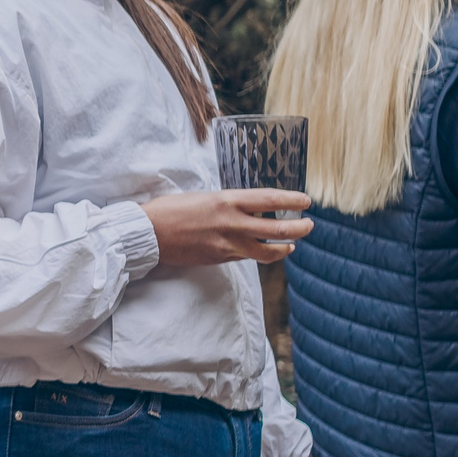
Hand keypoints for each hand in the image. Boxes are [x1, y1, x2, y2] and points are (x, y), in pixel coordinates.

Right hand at [143, 189, 312, 266]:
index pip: (270, 200)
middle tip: (308, 225)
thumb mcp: (204, 197)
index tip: (306, 201)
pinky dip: (258, 253)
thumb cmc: (170, 210)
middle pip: (278, 230)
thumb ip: (228, 204)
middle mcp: (232, 224)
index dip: (292, 200)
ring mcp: (227, 245)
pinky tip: (262, 250)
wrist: (149, 234)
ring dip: (284, 248)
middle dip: (299, 228)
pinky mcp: (219, 259)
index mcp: (227, 202)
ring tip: (291, 245)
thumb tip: (249, 209)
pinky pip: (246, 257)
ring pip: (267, 251)